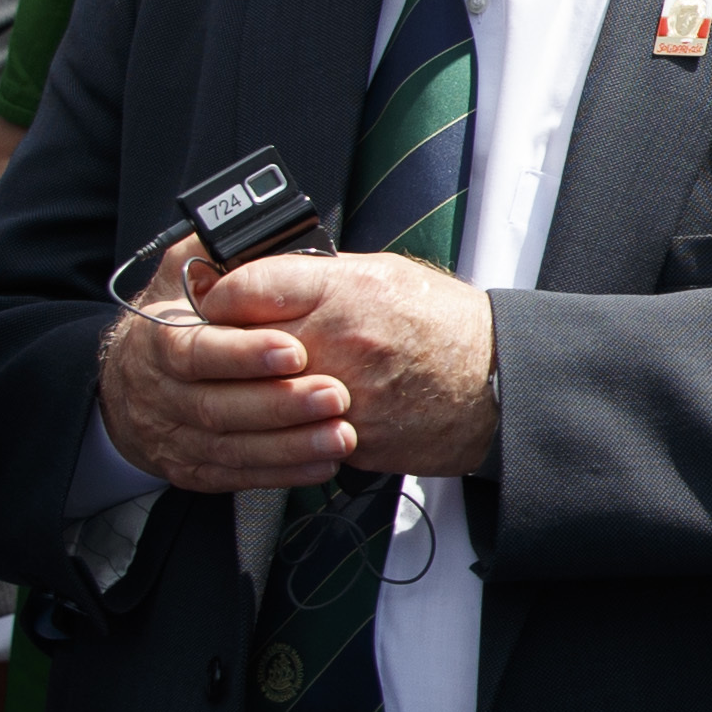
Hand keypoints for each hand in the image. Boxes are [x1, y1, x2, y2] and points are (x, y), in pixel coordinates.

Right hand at [96, 238, 354, 490]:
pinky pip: (237, 477)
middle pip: (217, 407)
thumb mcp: (177, 276)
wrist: (130, 385)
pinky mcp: (192, 470)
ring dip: (289, 445)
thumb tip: (238, 225)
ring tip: (342, 435)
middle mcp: (159, 396)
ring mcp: (173, 438)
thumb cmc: (173, 321)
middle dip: (280, 403)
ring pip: (231, 448)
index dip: (243, 354)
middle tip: (336, 395)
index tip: (294, 350)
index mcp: (156, 343)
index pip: (195, 351)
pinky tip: (321, 463)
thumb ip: (208, 252)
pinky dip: (281, 473)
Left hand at [188, 249, 499, 478]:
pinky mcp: (352, 438)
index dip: (219, 294)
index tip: (214, 300)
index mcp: (346, 288)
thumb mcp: (383, 274)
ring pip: (261, 397)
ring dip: (250, 392)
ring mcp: (345, 394)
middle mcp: (342, 340)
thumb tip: (257, 274)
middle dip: (225, 347)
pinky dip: (289, 425)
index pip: (244, 286)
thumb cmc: (444, 325)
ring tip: (254, 382)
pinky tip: (298, 412)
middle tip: (221, 347)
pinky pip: (294, 433)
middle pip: (239, 345)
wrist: (497, 385)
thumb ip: (317, 275)